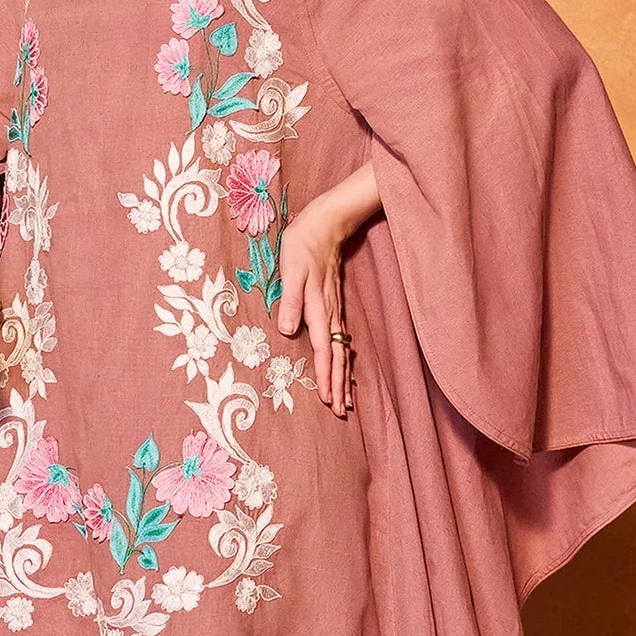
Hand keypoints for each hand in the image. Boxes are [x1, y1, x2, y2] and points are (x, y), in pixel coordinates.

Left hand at [275, 196, 354, 417]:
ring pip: (343, 350)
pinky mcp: (335, 304)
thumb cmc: (302, 245)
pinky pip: (343, 339)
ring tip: (346, 399)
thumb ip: (290, 301)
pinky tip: (346, 367)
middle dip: (339, 385)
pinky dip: (345, 358)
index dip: (326, 376)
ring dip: (344, 375)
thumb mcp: (291, 270)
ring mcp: (335, 310)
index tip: (328, 401)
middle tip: (342, 412)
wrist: (326, 223)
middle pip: (338, 356)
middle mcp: (330, 313)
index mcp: (319, 309)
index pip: (324, 350)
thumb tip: (289, 331)